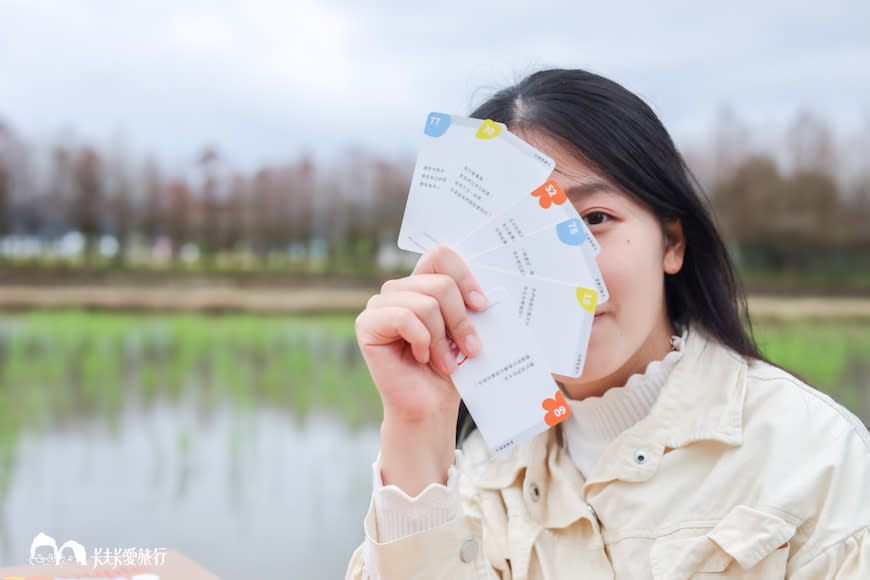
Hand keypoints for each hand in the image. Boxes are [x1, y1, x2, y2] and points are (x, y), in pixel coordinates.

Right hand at [355, 246, 486, 493]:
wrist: (430, 406)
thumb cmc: (450, 368)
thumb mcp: (466, 329)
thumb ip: (469, 304)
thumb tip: (485, 292)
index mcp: (421, 283)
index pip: (440, 256)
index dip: (464, 276)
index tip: (482, 305)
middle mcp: (399, 289)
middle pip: (439, 283)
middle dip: (461, 319)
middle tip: (470, 348)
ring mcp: (379, 305)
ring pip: (425, 303)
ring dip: (442, 337)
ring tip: (447, 361)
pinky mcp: (367, 324)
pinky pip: (404, 317)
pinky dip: (421, 340)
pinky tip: (421, 358)